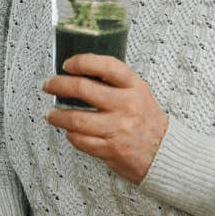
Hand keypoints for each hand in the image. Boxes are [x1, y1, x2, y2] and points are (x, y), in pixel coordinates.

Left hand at [44, 54, 169, 183]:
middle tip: (48, 85)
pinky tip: (69, 131)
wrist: (166, 153)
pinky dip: (71, 136)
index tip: (67, 64)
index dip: (83, 62)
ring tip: (50, 114)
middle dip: (58, 85)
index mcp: (134, 87)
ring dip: (57, 116)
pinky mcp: (111, 150)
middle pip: (83, 90)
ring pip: (76, 120)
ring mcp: (118, 129)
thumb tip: (80, 73)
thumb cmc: (147, 120)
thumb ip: (115, 82)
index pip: (106, 67)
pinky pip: (81, 141)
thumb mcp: (139, 93)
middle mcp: (126, 106)